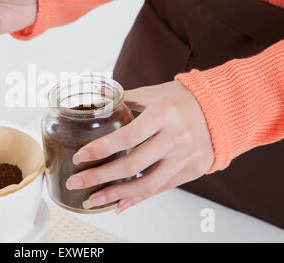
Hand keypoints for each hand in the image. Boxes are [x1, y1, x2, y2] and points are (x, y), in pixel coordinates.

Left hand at [66, 81, 213, 212]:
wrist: (221, 108)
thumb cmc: (181, 98)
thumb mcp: (152, 93)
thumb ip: (123, 100)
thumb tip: (93, 105)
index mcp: (164, 113)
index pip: (128, 136)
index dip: (102, 148)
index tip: (80, 156)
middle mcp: (176, 137)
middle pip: (133, 165)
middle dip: (99, 177)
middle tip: (75, 182)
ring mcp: (186, 157)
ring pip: (147, 184)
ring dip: (115, 195)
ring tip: (92, 199)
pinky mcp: (192, 170)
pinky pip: (162, 188)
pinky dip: (139, 198)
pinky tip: (119, 204)